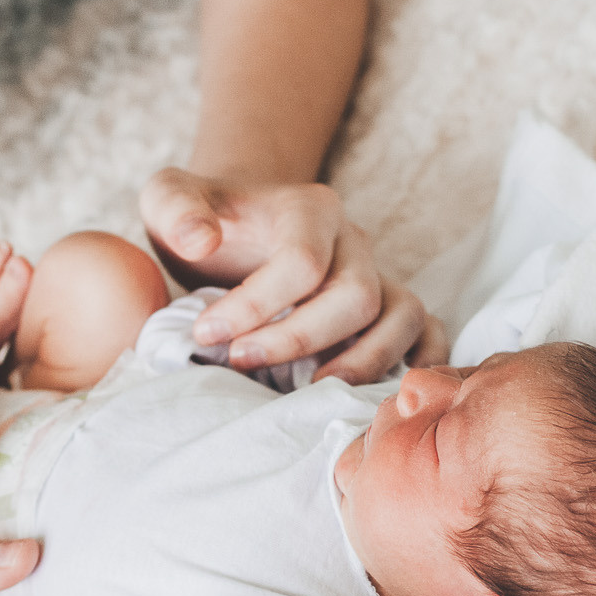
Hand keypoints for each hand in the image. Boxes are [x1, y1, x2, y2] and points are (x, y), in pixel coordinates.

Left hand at [139, 168, 446, 383]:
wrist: (232, 226)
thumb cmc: (201, 221)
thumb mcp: (168, 199)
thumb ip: (175, 208)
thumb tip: (202, 241)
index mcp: (310, 209)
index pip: (302, 261)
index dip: (256, 306)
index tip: (205, 334)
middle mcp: (354, 241)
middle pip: (356, 296)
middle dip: (299, 339)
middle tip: (241, 363)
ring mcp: (378, 274)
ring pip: (403, 317)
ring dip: (362, 363)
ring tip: (306, 393)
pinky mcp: (387, 307)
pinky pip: (426, 333)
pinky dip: (415, 364)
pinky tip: (371, 397)